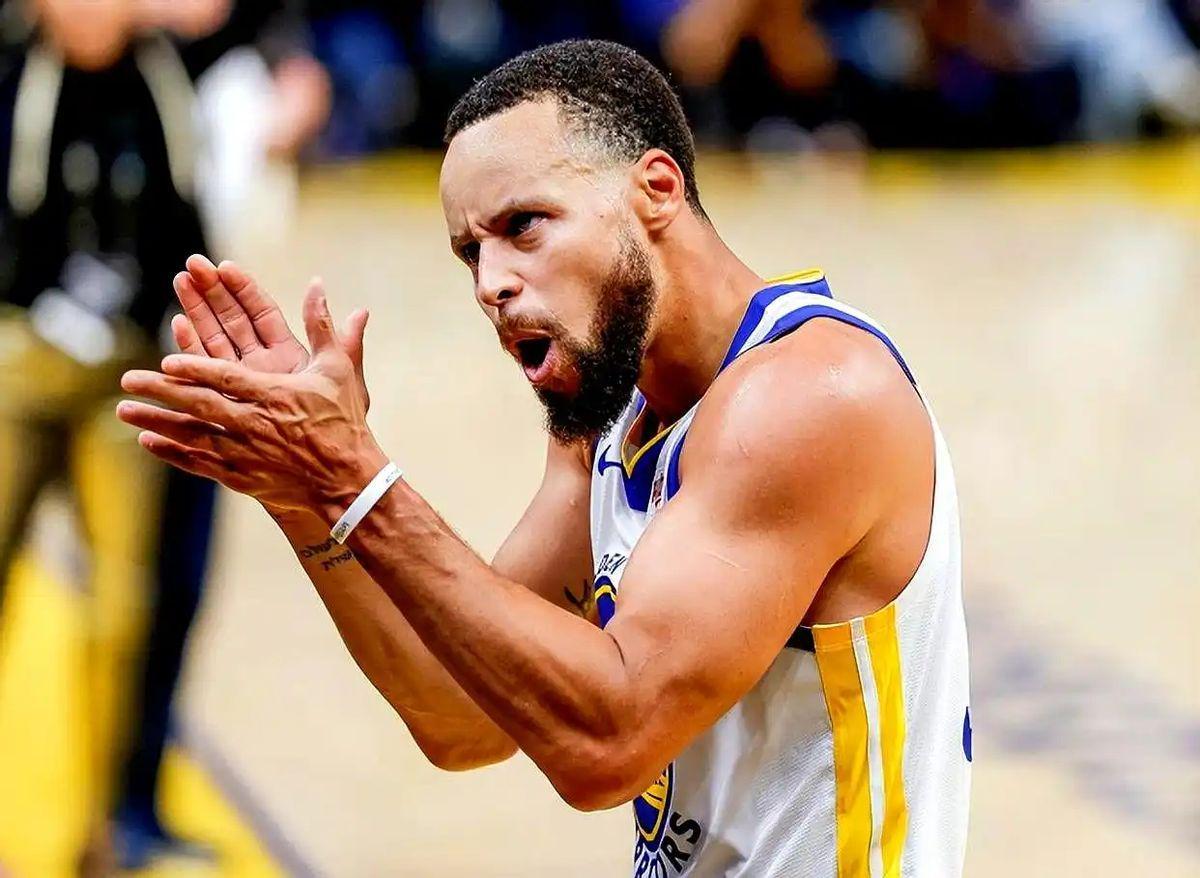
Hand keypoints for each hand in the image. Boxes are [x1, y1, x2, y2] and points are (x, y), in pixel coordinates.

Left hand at [119, 280, 385, 516]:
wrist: (349, 483)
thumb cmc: (344, 423)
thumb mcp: (338, 371)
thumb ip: (324, 328)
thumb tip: (318, 286)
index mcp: (275, 395)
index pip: (227, 378)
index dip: (196, 368)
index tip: (167, 361)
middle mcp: (255, 424)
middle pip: (199, 404)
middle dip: (161, 391)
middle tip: (128, 380)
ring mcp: (246, 454)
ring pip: (192, 435)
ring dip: (156, 421)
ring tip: (124, 410)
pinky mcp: (242, 478)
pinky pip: (200, 463)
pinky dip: (173, 453)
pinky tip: (149, 442)